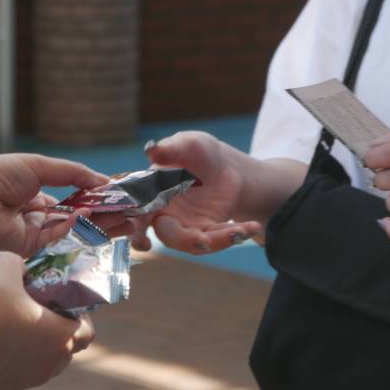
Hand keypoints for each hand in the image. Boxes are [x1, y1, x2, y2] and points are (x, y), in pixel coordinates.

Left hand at [0, 153, 130, 255]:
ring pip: (77, 231)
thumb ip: (73, 173)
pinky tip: (93, 217)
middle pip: (81, 219)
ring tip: (128, 221)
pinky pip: (63, 239)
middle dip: (106, 217)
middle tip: (132, 214)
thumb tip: (103, 181)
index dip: (98, 199)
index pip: (76, 200)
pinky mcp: (34, 248)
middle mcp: (41, 216)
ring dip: (102, 226)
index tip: (120, 198)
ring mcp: (39, 234)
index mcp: (40, 195)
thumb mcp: (40, 166)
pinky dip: (79, 228)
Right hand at [0, 252, 94, 389]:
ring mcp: (23, 380)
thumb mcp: (8, 263)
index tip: (62, 304)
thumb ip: (23, 267)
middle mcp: (48, 365)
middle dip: (57, 333)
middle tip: (38, 313)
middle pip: (65, 351)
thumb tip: (20, 271)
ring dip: (35, 349)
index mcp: (61, 337)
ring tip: (16, 326)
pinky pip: (13, 372)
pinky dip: (9, 359)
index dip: (79, 316)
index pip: (87, 332)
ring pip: (40, 366)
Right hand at [131, 132, 262, 253]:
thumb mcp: (188, 144)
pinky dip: (235, 234)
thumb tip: (151, 149)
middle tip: (205, 242)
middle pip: (169, 236)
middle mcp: (166, 215)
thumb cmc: (199, 152)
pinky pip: (217, 239)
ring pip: (196, 243)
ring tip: (241, 231)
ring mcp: (187, 226)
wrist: (224, 165)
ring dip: (219, 240)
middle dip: (187, 241)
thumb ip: (170, 149)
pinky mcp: (208, 231)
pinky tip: (253, 226)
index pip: (137, 216)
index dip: (135, 231)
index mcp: (152, 194)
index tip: (143, 244)